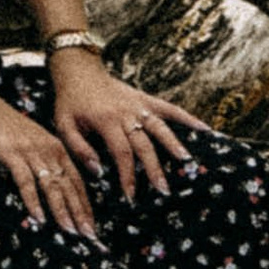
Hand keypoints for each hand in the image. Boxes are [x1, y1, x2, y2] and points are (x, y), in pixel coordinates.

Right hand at [0, 86, 99, 235]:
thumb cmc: (3, 126)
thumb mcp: (30, 142)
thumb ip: (43, 160)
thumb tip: (52, 186)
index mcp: (55, 147)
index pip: (76, 181)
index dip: (85, 205)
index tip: (91, 226)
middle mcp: (48, 149)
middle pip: (68, 186)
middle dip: (80, 212)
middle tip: (89, 236)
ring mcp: (31, 151)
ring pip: (52, 185)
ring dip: (61, 210)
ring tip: (70, 231)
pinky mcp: (12, 154)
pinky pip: (26, 182)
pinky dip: (33, 201)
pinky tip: (39, 218)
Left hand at [46, 50, 209, 202]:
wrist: (78, 71)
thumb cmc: (70, 103)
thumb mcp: (63, 126)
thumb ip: (79, 149)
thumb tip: (98, 172)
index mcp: (105, 121)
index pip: (121, 153)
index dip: (127, 176)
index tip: (131, 196)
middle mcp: (126, 112)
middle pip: (144, 143)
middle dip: (154, 168)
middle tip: (164, 190)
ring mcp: (138, 104)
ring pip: (160, 126)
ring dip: (174, 144)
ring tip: (187, 162)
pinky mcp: (146, 99)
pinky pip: (169, 108)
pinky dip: (187, 117)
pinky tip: (204, 129)